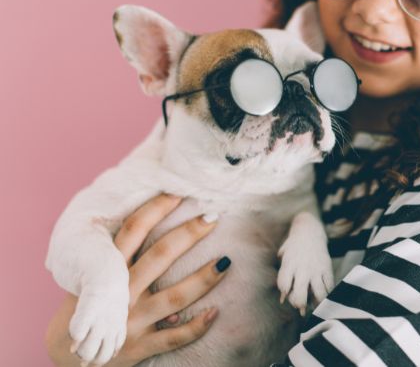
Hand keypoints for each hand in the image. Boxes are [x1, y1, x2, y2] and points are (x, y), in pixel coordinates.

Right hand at [45, 193, 230, 366]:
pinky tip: (215, 312)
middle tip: (213, 217)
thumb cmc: (91, 306)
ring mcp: (130, 321)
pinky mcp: (139, 347)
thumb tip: (157, 220)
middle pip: (159, 256)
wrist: (72, 356)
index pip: (133, 232)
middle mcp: (121, 293)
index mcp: (109, 271)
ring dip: (202, 280)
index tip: (178, 192)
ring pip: (174, 298)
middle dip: (188, 234)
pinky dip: (196, 326)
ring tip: (226, 262)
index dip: (155, 209)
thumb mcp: (97, 277)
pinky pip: (173, 337)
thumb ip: (122, 255)